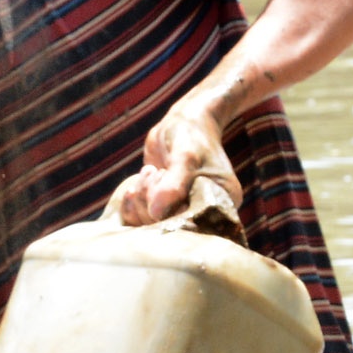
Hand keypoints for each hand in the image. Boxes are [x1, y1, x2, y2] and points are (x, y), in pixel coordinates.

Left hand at [111, 100, 243, 226]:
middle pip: (171, 230)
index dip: (170, 214)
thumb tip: (156, 212)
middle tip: (154, 172)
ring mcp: (181, 213)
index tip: (162, 183)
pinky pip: (142, 221)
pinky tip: (135, 187)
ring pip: (153, 226)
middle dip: (152, 202)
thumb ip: (174, 184)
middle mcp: (202, 214)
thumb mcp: (186, 156)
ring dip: (142, 199)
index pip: (193, 227)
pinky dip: (132, 205)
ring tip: (149, 172)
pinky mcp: (163, 210)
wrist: (183, 123)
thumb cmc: (191, 136)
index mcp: (221, 206)